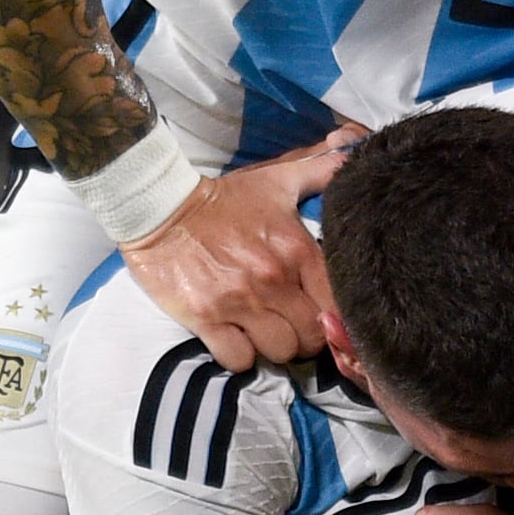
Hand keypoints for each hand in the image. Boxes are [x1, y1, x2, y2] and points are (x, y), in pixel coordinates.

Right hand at [119, 130, 357, 369]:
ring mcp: (239, 302)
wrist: (161, 206)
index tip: (318, 313)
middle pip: (310, 338)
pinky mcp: (206, 318)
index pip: (336, 305)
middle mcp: (273, 280)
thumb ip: (321, 171)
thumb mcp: (277, 180)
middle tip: (290, 326)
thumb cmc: (224, 199)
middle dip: (304, 338)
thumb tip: (352, 154)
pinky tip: (236, 338)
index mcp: (297, 250)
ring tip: (262, 331)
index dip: (332, 317)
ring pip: (279, 352)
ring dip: (273, 347)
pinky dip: (240, 356)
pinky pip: (239, 360)